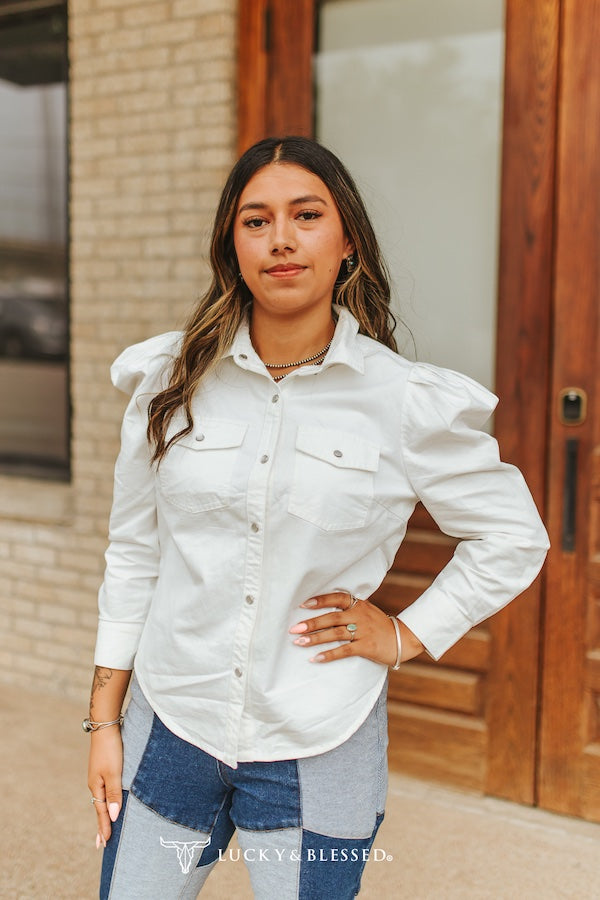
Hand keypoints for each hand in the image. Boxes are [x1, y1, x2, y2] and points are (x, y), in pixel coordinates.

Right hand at [88, 725, 123, 846]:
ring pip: (102, 799)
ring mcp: (99, 776)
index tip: (105, 844)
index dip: (104, 827)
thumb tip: (112, 816)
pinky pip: (105, 790)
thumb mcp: (114, 773)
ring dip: (104, 814)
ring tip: (105, 827)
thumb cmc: (110, 749)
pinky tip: (108, 802)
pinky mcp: (104, 769)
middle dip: (101, 825)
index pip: (101, 812)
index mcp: (96, 786)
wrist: (105, 726)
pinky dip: (107, 801)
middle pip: (99, 808)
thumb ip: (114, 794)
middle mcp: (95, 783)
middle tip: (100, 843)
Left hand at [289, 591, 404, 665]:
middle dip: (311, 623)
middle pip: (332, 618)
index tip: (303, 604)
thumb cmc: (379, 626)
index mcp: (359, 605)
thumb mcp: (366, 611)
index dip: (320, 600)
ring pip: (335, 633)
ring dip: (315, 639)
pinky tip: (316, 658)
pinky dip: (329, 654)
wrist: (403, 639)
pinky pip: (344, 650)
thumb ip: (349, 609)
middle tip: (294, 629)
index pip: (337, 598)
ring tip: (299, 643)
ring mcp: (363, 631)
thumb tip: (322, 611)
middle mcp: (360, 616)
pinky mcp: (366, 646)